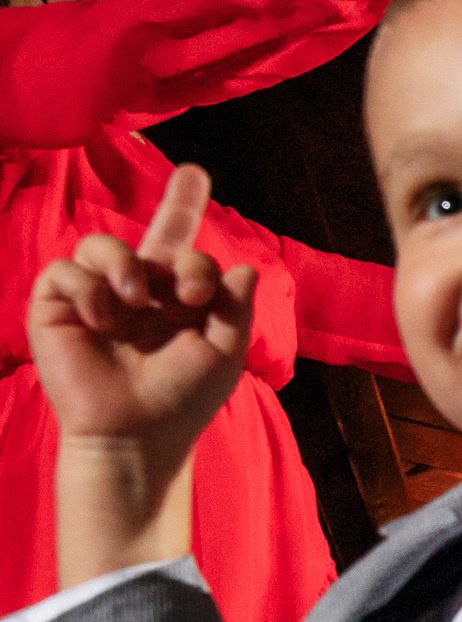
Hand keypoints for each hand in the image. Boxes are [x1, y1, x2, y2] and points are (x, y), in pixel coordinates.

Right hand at [31, 165, 254, 462]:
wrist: (138, 433)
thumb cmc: (182, 398)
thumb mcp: (223, 351)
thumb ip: (234, 307)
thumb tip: (246, 267)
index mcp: (177, 300)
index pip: (183, 248)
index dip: (184, 205)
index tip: (197, 189)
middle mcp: (138, 293)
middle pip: (150, 234)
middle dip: (179, 206)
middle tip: (191, 257)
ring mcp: (96, 297)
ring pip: (103, 245)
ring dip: (125, 266)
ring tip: (136, 301)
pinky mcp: (56, 307)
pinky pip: (66, 271)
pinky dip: (87, 290)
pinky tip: (101, 319)